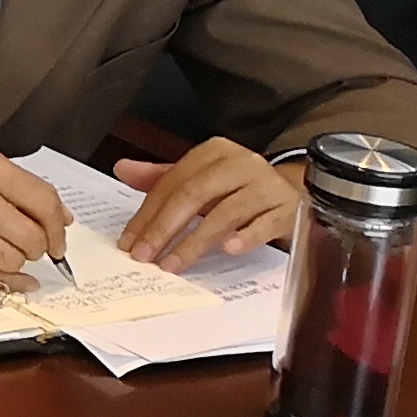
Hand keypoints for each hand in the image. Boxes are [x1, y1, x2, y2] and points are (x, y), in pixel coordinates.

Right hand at [0, 141, 71, 289]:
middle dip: (37, 249)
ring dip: (16, 263)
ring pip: (10, 259)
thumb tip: (62, 220)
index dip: (57, 228)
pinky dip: (5, 281)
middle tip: (29, 247)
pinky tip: (13, 279)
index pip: (42, 201)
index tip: (59, 241)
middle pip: (30, 236)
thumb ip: (20, 188)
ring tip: (4, 252)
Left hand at [115, 141, 304, 269]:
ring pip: (226, 213)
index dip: (147, 214)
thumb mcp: (202, 178)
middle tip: (146, 255)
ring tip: (174, 263)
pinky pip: (265, 224)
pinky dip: (246, 237)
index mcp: (214, 153)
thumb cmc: (239, 187)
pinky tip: (228, 250)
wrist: (294, 191)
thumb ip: (162, 178)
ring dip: (196, 241)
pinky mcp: (288, 209)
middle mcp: (241, 164)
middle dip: (165, 227)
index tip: (130, 242)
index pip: (172, 183)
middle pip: (195, 194)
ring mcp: (267, 186)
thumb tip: (122, 169)